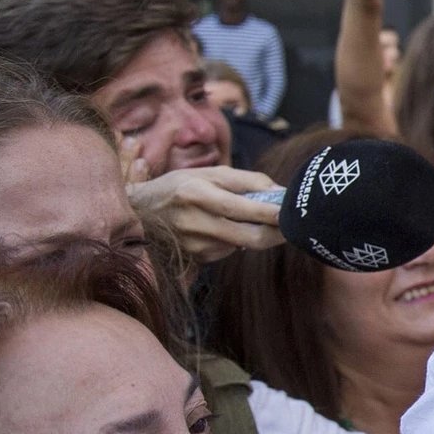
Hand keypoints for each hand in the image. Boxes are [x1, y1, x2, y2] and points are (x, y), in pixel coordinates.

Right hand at [127, 166, 283, 262]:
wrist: (140, 211)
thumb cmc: (181, 186)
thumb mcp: (211, 174)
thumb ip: (248, 181)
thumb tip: (282, 193)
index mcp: (195, 193)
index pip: (240, 208)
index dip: (270, 214)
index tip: (292, 212)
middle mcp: (192, 221)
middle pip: (248, 238)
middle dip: (276, 234)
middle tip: (292, 226)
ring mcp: (193, 245)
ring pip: (242, 245)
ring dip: (257, 234)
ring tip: (255, 220)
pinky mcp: (195, 258)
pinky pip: (229, 251)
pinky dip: (238, 241)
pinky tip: (228, 229)